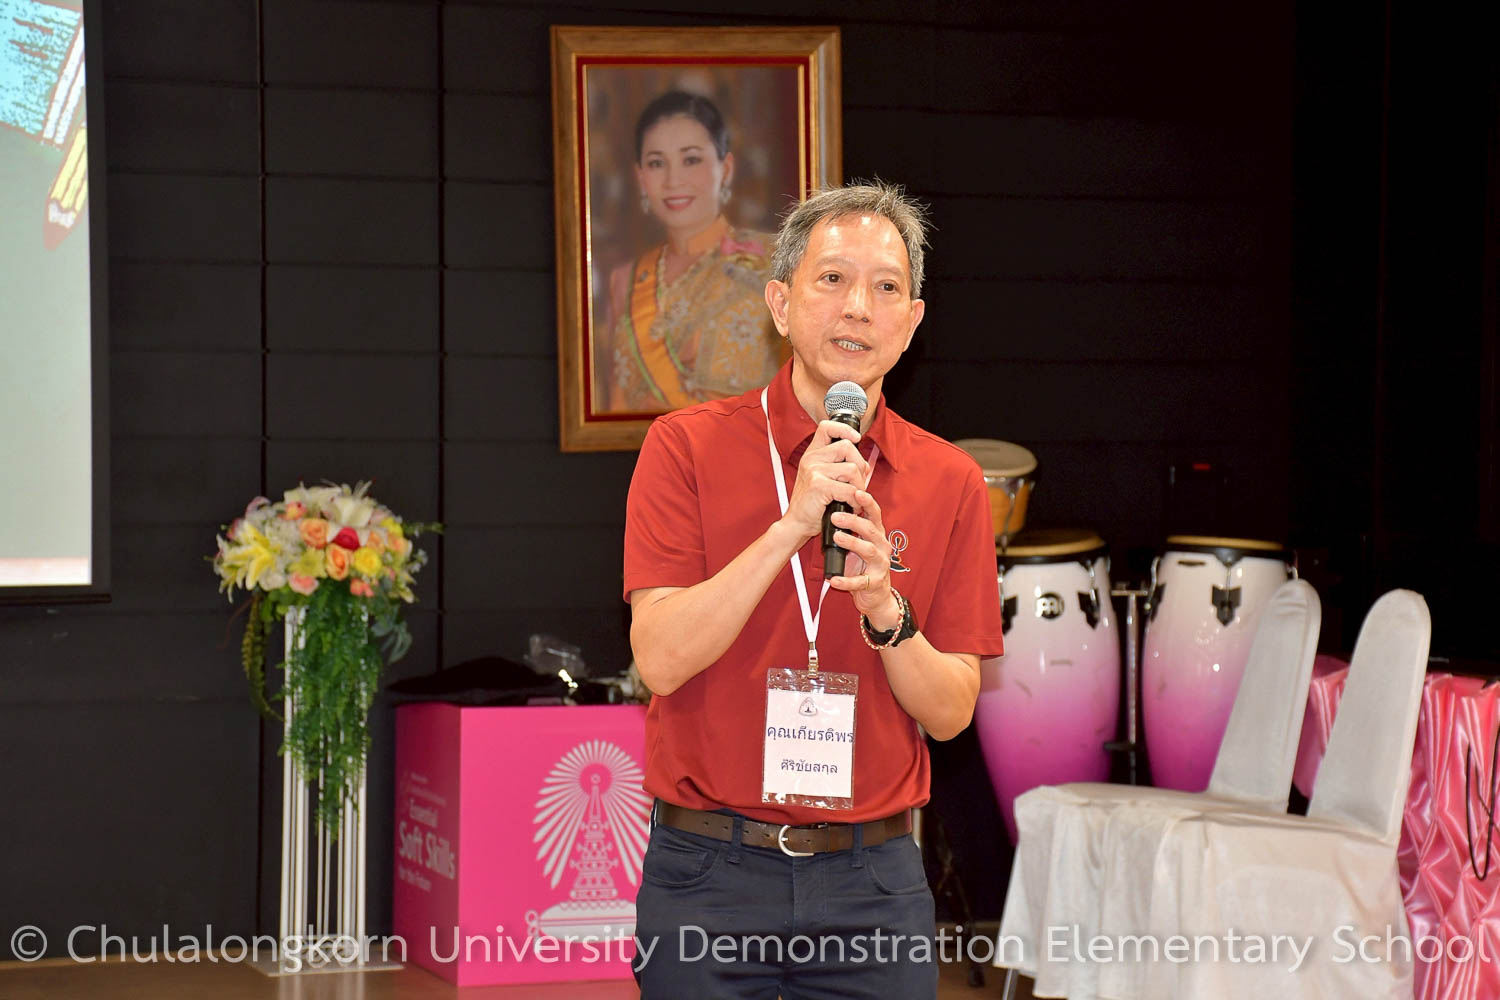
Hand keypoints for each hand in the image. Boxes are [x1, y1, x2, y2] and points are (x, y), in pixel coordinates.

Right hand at [779, 419, 870, 540]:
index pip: (827, 427)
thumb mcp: (822, 478)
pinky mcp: (819, 486)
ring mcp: (814, 471)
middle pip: (847, 447)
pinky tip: (850, 506)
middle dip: (860, 466)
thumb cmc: (813, 504)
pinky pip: (849, 488)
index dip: (844, 429)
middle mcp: (811, 459)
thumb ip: (839, 466)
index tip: (856, 438)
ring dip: (859, 486)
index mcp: (812, 454)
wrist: (797, 523)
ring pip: (852, 469)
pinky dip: (855, 500)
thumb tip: (864, 465)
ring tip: (853, 497)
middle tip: (856, 483)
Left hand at [828, 489, 901, 630]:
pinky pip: (860, 581)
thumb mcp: (859, 544)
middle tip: (835, 516)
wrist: (874, 596)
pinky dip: (846, 581)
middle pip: (870, 529)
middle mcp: (882, 547)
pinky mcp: (874, 583)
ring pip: (868, 550)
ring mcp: (880, 565)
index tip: (856, 491)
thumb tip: (833, 507)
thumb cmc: (863, 566)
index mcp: (877, 535)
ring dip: (852, 543)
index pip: (874, 514)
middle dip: (853, 521)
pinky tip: (833, 579)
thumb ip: (851, 528)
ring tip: (836, 537)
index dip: (867, 502)